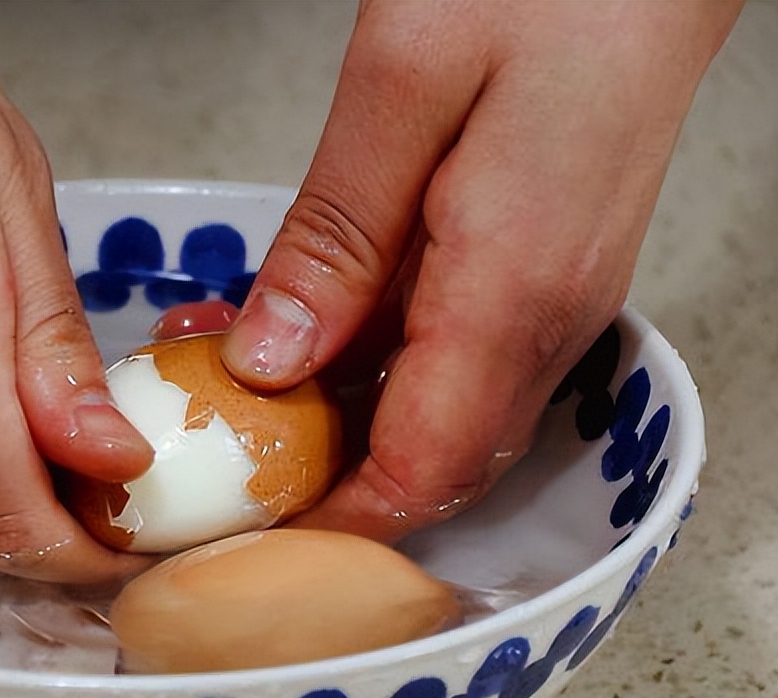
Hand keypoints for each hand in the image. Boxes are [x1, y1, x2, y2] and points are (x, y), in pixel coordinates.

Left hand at [221, 0, 739, 541]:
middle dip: (327, 480)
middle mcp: (546, 314)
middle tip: (226, 455)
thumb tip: (272, 360)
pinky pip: (451, 353)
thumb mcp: (403, 84)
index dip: (336, 520)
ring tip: (232, 375)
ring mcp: (552, 295)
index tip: (254, 534)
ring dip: (338, 416)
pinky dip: (370, 361)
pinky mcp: (542, 268)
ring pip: (438, 411)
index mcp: (511, 286)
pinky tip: (299, 321)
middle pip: (434, 460)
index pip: (422, 468)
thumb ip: (337, 235)